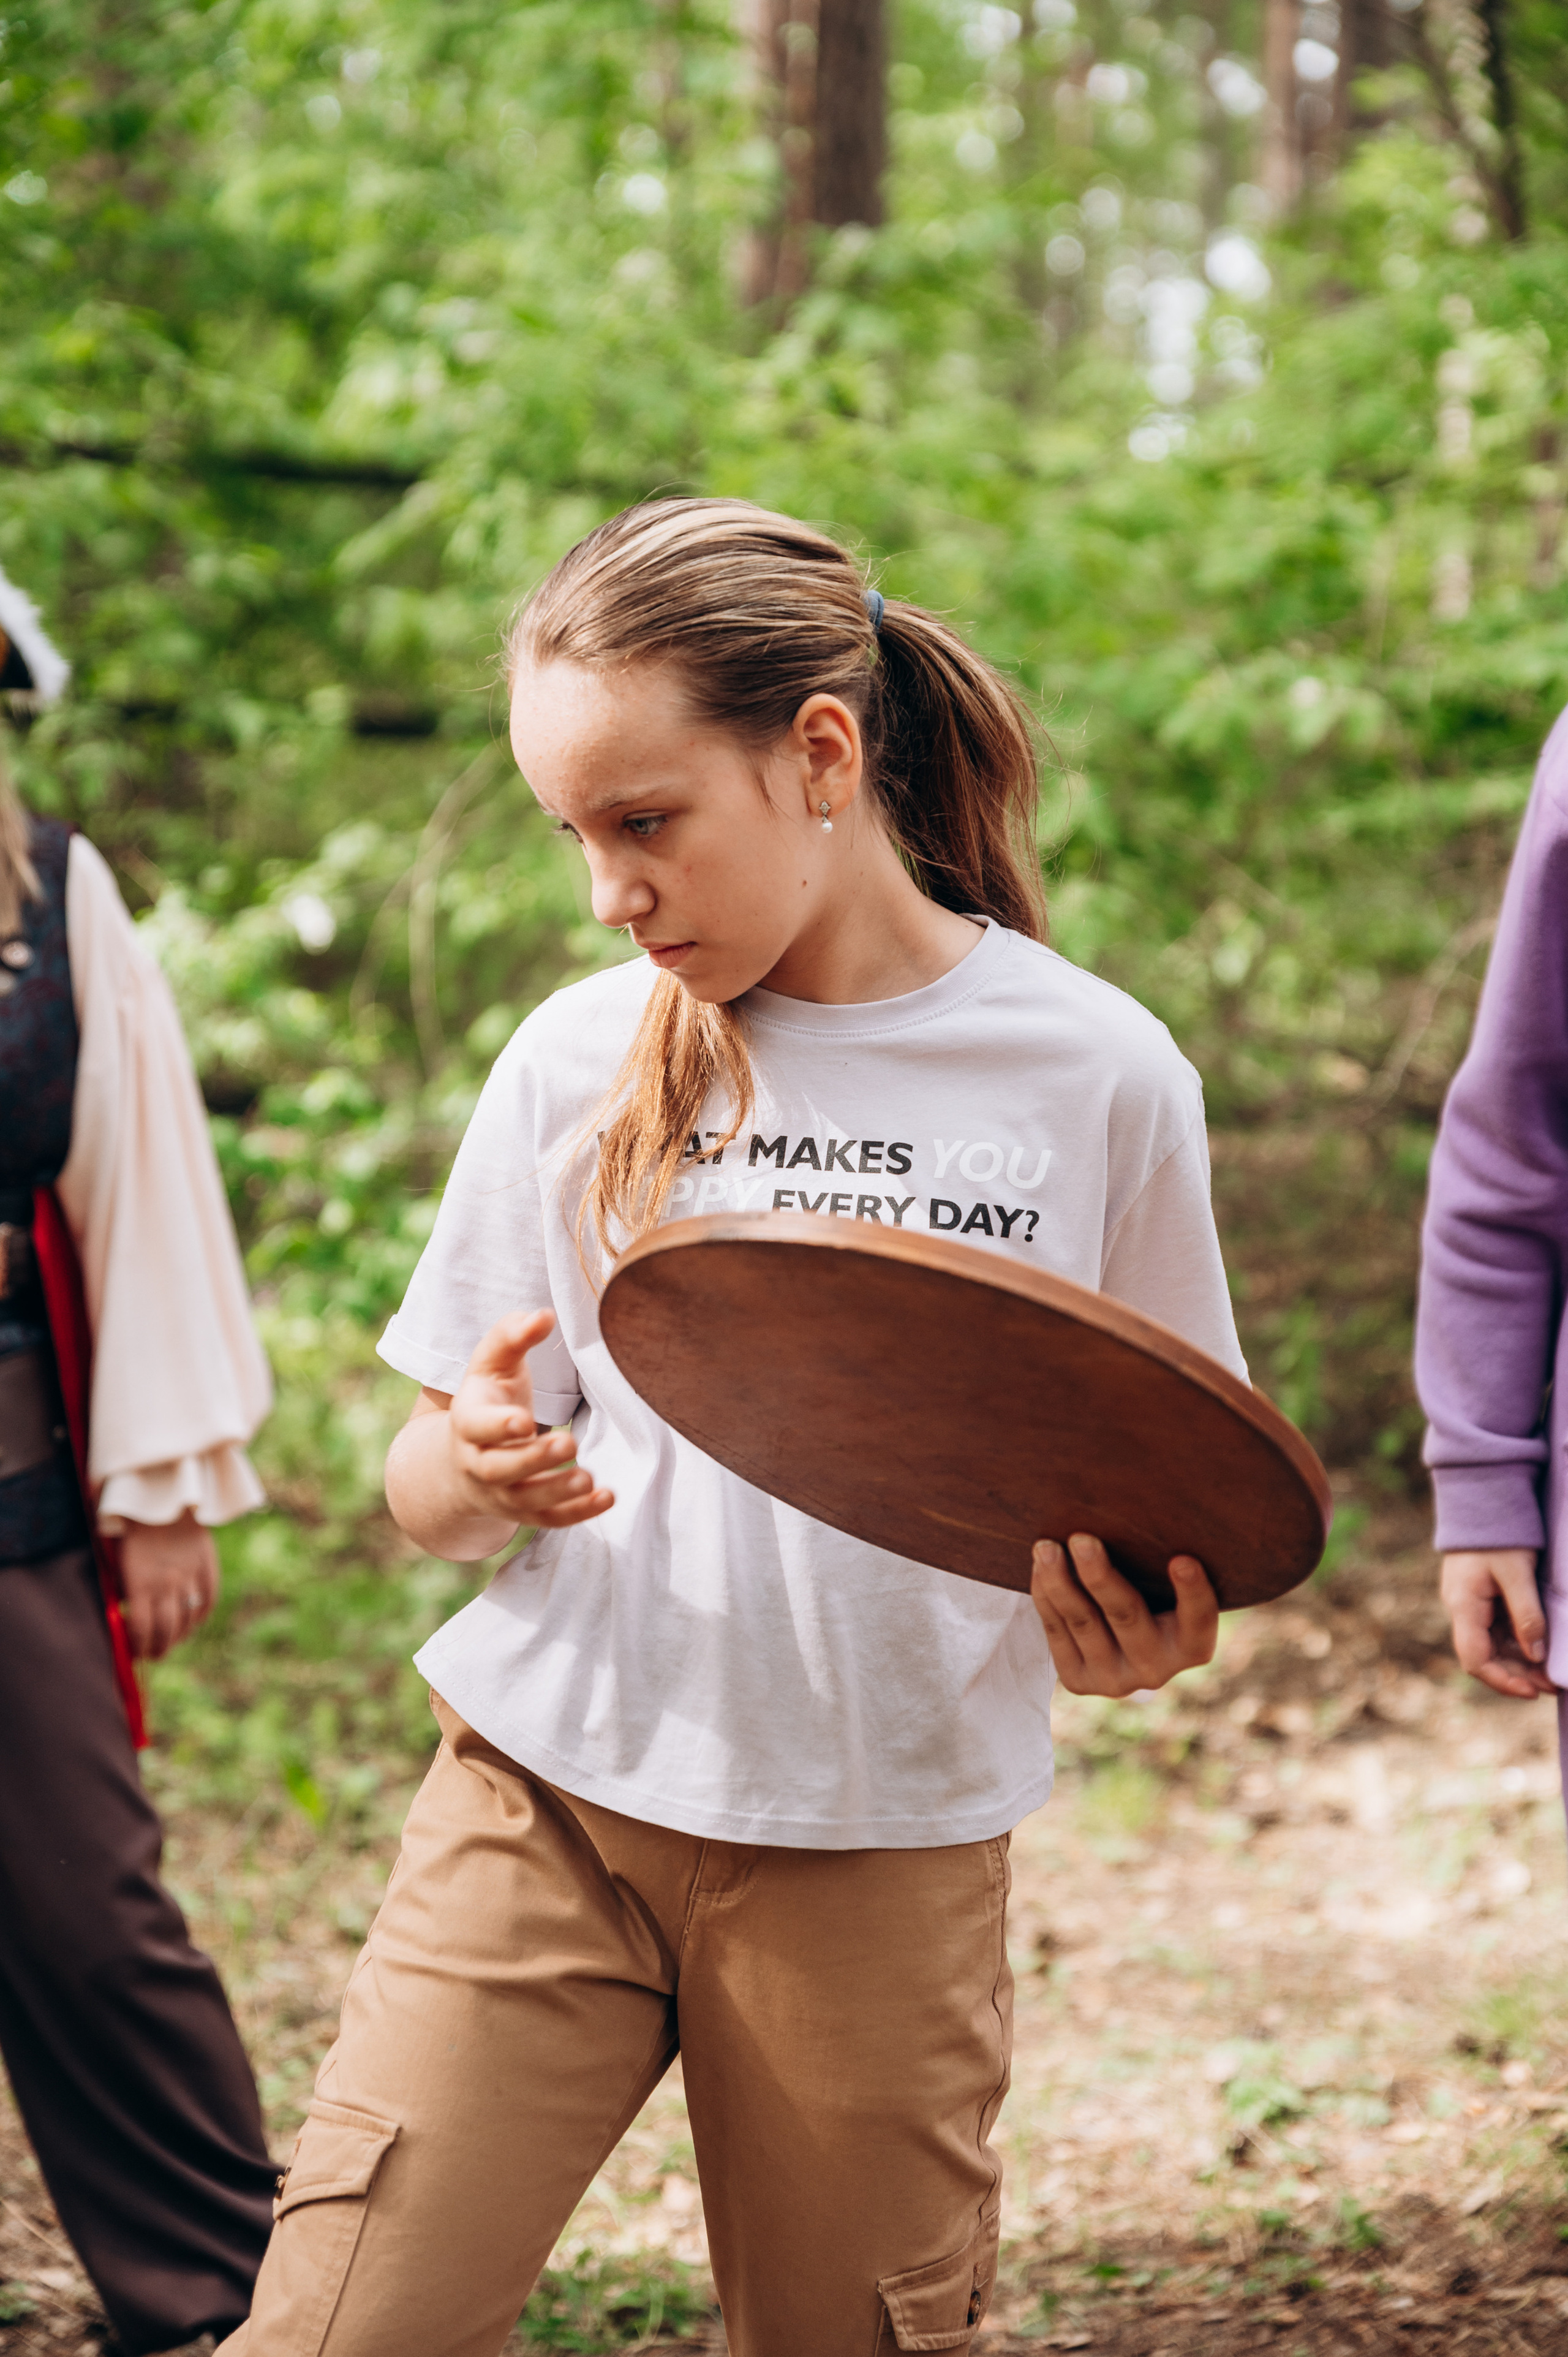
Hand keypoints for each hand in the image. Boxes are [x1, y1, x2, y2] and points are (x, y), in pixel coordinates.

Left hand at [118, 1511, 218, 1659]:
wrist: (162, 1498)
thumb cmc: (131, 1531)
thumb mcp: (120, 1562)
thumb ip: (127, 1591)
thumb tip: (130, 1619)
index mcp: (140, 1583)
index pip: (141, 1629)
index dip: (139, 1647)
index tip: (136, 1653)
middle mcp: (167, 1583)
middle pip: (166, 1630)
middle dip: (159, 1648)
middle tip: (155, 1654)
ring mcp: (190, 1575)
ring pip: (189, 1619)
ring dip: (181, 1635)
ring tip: (173, 1640)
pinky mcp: (207, 1566)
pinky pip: (208, 1600)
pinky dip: (201, 1616)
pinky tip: (193, 1621)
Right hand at [447, 1311, 613, 1529]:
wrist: (466, 1453)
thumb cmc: (489, 1397)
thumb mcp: (493, 1362)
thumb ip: (513, 1336)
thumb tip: (542, 1316)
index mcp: (468, 1420)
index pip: (477, 1426)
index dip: (498, 1425)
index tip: (525, 1419)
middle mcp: (478, 1462)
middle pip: (500, 1468)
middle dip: (533, 1459)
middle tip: (568, 1443)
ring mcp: (500, 1492)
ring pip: (524, 1500)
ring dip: (557, 1492)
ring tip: (589, 1478)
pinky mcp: (524, 1511)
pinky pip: (548, 1519)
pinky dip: (576, 1513)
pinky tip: (606, 1498)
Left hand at [1030, 1534, 1217, 1697]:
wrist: (1117, 1644)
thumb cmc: (1151, 1594)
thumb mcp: (1165, 1586)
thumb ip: (1164, 1564)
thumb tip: (1140, 1506)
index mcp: (1192, 1647)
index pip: (1199, 1620)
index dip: (1193, 1593)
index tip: (1182, 1560)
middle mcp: (1157, 1670)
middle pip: (1126, 1615)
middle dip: (1100, 1576)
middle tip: (1081, 1539)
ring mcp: (1116, 1681)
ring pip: (1083, 1623)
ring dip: (1060, 1581)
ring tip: (1045, 1547)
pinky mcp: (1080, 1682)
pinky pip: (1057, 1632)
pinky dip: (1046, 1595)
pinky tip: (1039, 1567)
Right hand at [1441, 1548, 1553, 1699]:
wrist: (1481, 1496)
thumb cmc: (1499, 1533)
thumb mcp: (1517, 1572)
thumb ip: (1526, 1614)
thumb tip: (1536, 1655)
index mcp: (1463, 1605)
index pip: (1476, 1659)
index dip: (1503, 1681)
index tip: (1533, 1691)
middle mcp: (1462, 1608)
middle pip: (1485, 1656)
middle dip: (1517, 1674)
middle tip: (1552, 1684)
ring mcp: (1470, 1602)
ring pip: (1492, 1645)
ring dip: (1520, 1661)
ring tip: (1550, 1672)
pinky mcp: (1480, 1596)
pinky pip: (1497, 1628)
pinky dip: (1517, 1642)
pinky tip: (1539, 1646)